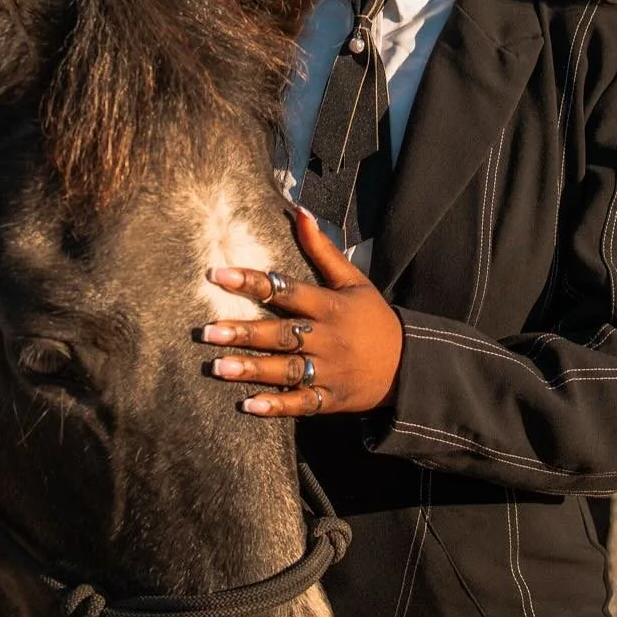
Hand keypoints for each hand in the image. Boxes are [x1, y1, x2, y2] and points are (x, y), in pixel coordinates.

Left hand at [200, 204, 402, 416]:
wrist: (408, 364)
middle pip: (281, 334)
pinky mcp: (330, 398)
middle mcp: (328, 339)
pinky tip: (249, 405)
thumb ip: (322, 249)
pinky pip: (301, 403)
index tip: (218, 275)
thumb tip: (300, 211)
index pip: (287, 291)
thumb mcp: (353, 280)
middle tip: (208, 331)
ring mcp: (329, 371)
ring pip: (286, 370)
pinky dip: (276, 406)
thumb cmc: (372, 316)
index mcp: (330, 306)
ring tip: (218, 366)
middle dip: (244, 333)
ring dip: (252, 369)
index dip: (253, 282)